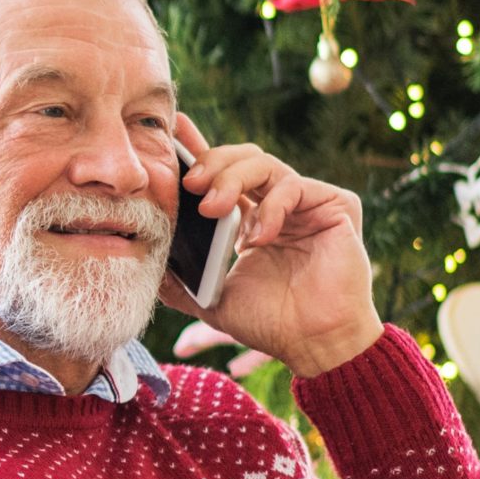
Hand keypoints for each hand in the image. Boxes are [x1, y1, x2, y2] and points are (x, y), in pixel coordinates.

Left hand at [160, 114, 382, 376]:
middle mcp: (278, 204)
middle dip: (211, 163)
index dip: (198, 151)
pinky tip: (256, 237)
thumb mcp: (211, 299)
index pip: (222, 175)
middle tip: (188, 183)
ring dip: (232, 179)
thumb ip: (180, 281)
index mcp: (250, 218)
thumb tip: (144, 263)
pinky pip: (294, 186)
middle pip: (241, 158)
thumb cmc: (271, 323)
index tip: (170, 134)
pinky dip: (270, 207)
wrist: (315, 345)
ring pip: (264, 163)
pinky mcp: (335, 205)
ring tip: (211, 206)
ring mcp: (307, 203)